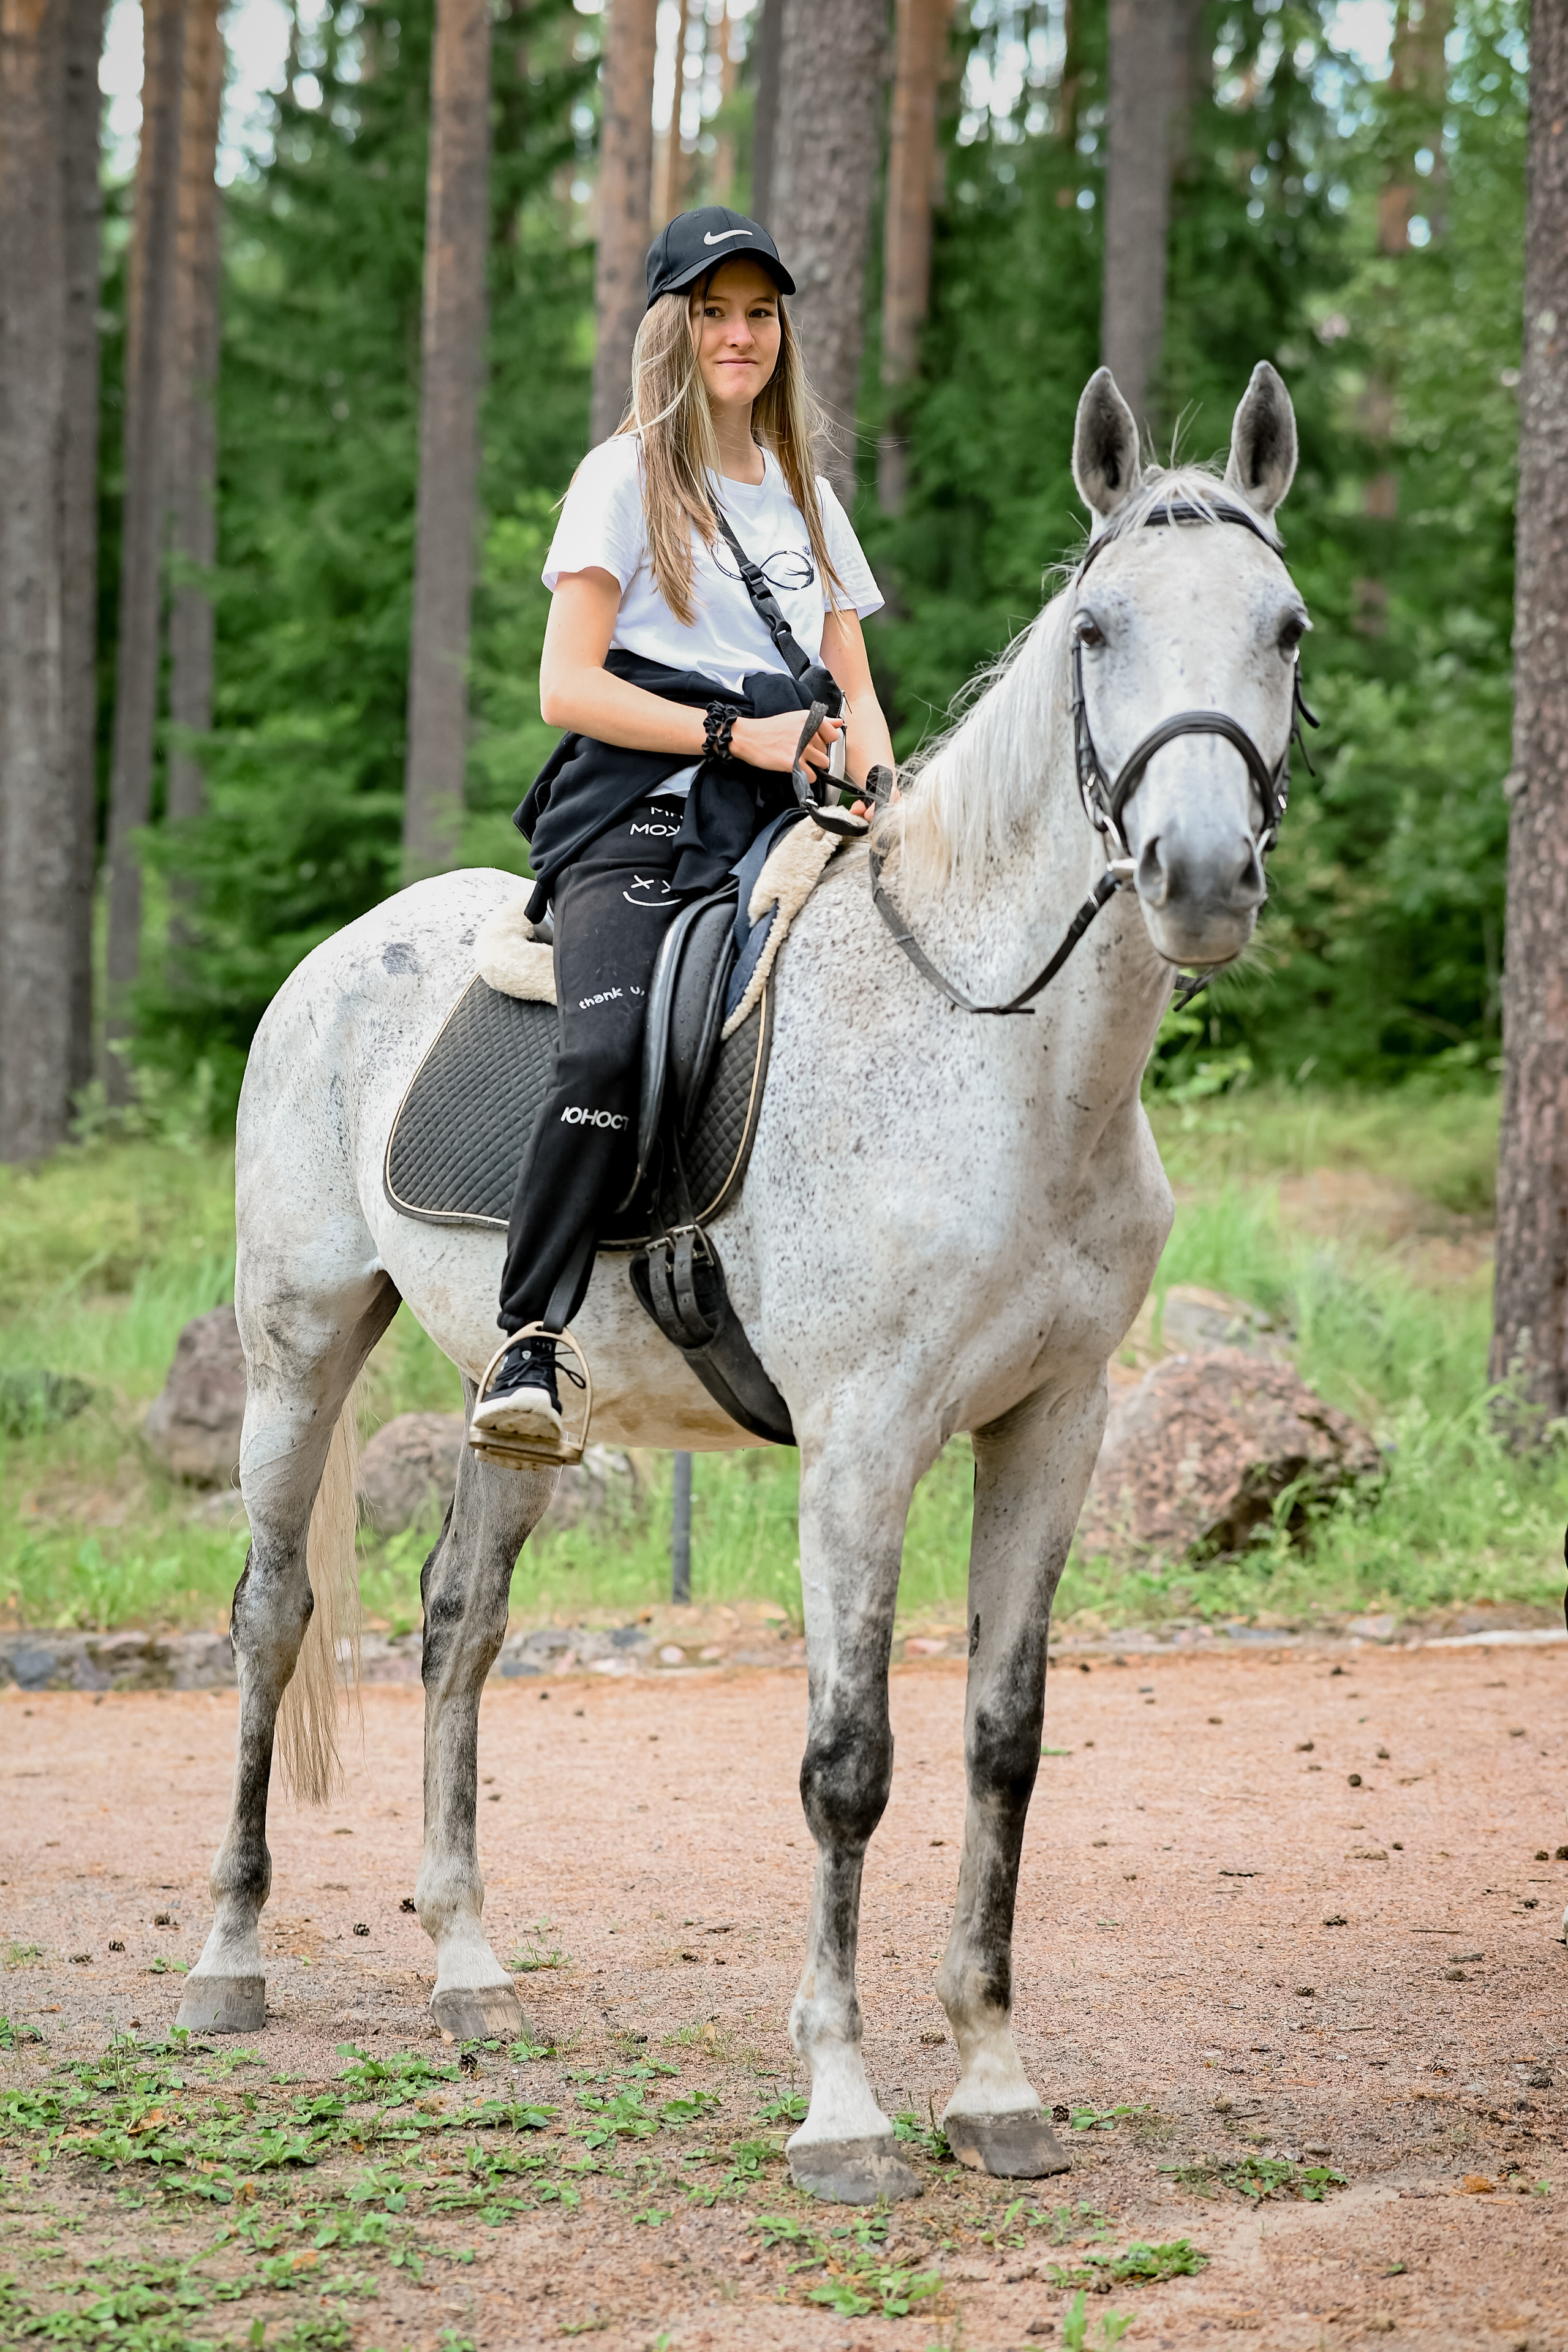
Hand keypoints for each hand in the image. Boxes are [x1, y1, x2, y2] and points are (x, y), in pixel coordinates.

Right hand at [730, 709, 844, 775]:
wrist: (748, 737)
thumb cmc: (770, 728)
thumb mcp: (796, 719)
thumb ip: (820, 721)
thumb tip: (838, 722)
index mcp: (809, 719)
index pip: (833, 735)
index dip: (824, 741)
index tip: (813, 742)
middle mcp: (807, 732)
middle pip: (827, 751)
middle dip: (816, 754)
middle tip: (800, 751)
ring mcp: (801, 748)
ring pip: (823, 764)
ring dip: (814, 766)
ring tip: (800, 761)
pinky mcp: (794, 763)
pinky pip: (812, 776)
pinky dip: (807, 776)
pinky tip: (797, 769)